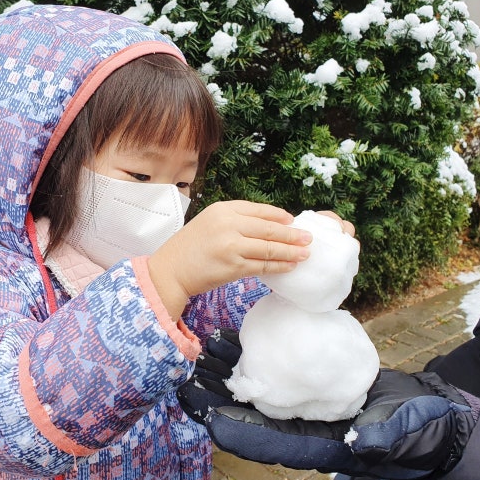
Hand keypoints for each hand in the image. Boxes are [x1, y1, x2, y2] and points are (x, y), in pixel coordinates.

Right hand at [148, 201, 311, 318]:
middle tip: (308, 238)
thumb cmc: (191, 247)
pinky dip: (278, 266)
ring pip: (269, 248)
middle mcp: (228, 224)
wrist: (171, 270)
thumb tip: (271, 225)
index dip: (280, 217)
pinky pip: (262, 266)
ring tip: (305, 254)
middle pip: (269, 229)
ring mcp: (231, 246)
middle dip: (292, 235)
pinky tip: (289, 266)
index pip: (259, 210)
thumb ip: (235, 220)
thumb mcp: (210, 222)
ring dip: (290, 252)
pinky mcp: (233, 267)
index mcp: (223, 209)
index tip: (293, 222)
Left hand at [179, 331, 477, 479]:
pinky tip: (226, 340)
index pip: (266, 442)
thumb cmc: (406, 427)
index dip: (237, 432)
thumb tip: (359, 443)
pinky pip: (267, 367)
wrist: (415, 413)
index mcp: (311, 443)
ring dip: (223, 375)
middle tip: (189, 382)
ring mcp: (296, 400)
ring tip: (199, 355)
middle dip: (217, 401)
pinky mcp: (300, 379)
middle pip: (247, 415)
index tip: (210, 419)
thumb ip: (378, 438)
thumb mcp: (397, 433)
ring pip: (251, 388)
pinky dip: (244, 355)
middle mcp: (296, 424)